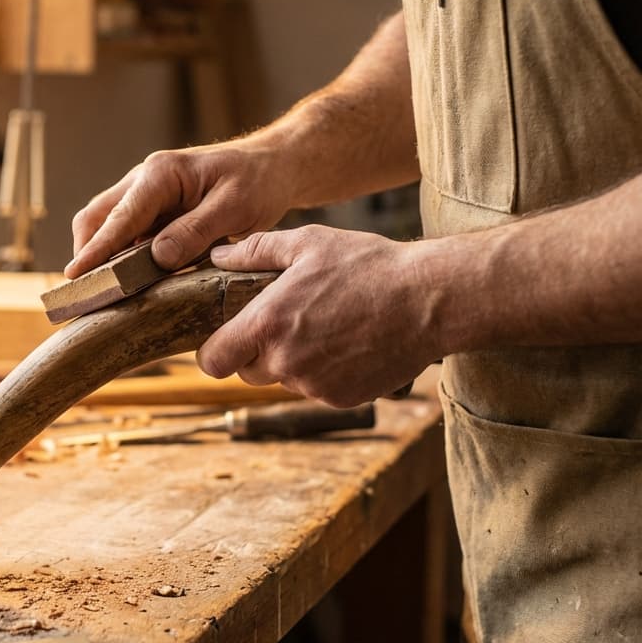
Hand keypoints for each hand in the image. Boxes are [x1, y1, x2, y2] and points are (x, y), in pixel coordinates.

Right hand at [65, 137, 293, 278]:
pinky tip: (126, 286)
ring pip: (107, 227)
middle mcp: (144, 181)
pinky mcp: (154, 213)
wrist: (272, 168)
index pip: (120, 216)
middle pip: (97, 218)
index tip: (76, 275)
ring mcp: (146, 197)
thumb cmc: (257, 181)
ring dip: (102, 259)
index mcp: (160, 174)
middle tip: (82, 294)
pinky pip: (128, 237)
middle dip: (86, 254)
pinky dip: (122, 259)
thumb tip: (158, 257)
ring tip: (99, 296)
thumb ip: (196, 230)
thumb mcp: (234, 206)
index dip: (97, 249)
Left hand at [197, 226, 439, 405]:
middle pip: (247, 372)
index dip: (213, 352)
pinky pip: (316, 390)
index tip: (223, 339)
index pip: (213, 361)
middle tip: (283, 322)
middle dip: (255, 352)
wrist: (430, 300)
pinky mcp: (341, 399)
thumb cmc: (368, 265)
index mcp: (267, 325)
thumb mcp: (308, 242)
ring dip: (291, 361)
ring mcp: (314, 386)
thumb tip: (218, 255)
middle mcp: (286, 363)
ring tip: (323, 326)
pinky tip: (346, 343)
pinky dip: (323, 373)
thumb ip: (255, 251)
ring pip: (283, 381)